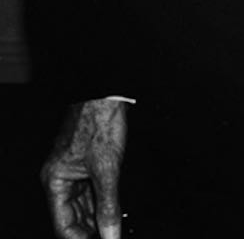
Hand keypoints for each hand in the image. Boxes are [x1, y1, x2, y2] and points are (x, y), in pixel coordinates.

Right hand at [41, 99, 126, 238]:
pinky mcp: (86, 162)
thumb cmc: (100, 122)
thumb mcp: (107, 170)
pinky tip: (112, 213)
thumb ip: (108, 206)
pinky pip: (91, 190)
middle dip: (90, 231)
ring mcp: (73, 169)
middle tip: (109, 237)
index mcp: (55, 180)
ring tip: (112, 230)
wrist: (108, 94)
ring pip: (83, 205)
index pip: (64, 225)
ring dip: (97, 218)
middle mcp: (60, 177)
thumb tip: (110, 235)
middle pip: (72, 217)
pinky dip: (101, 202)